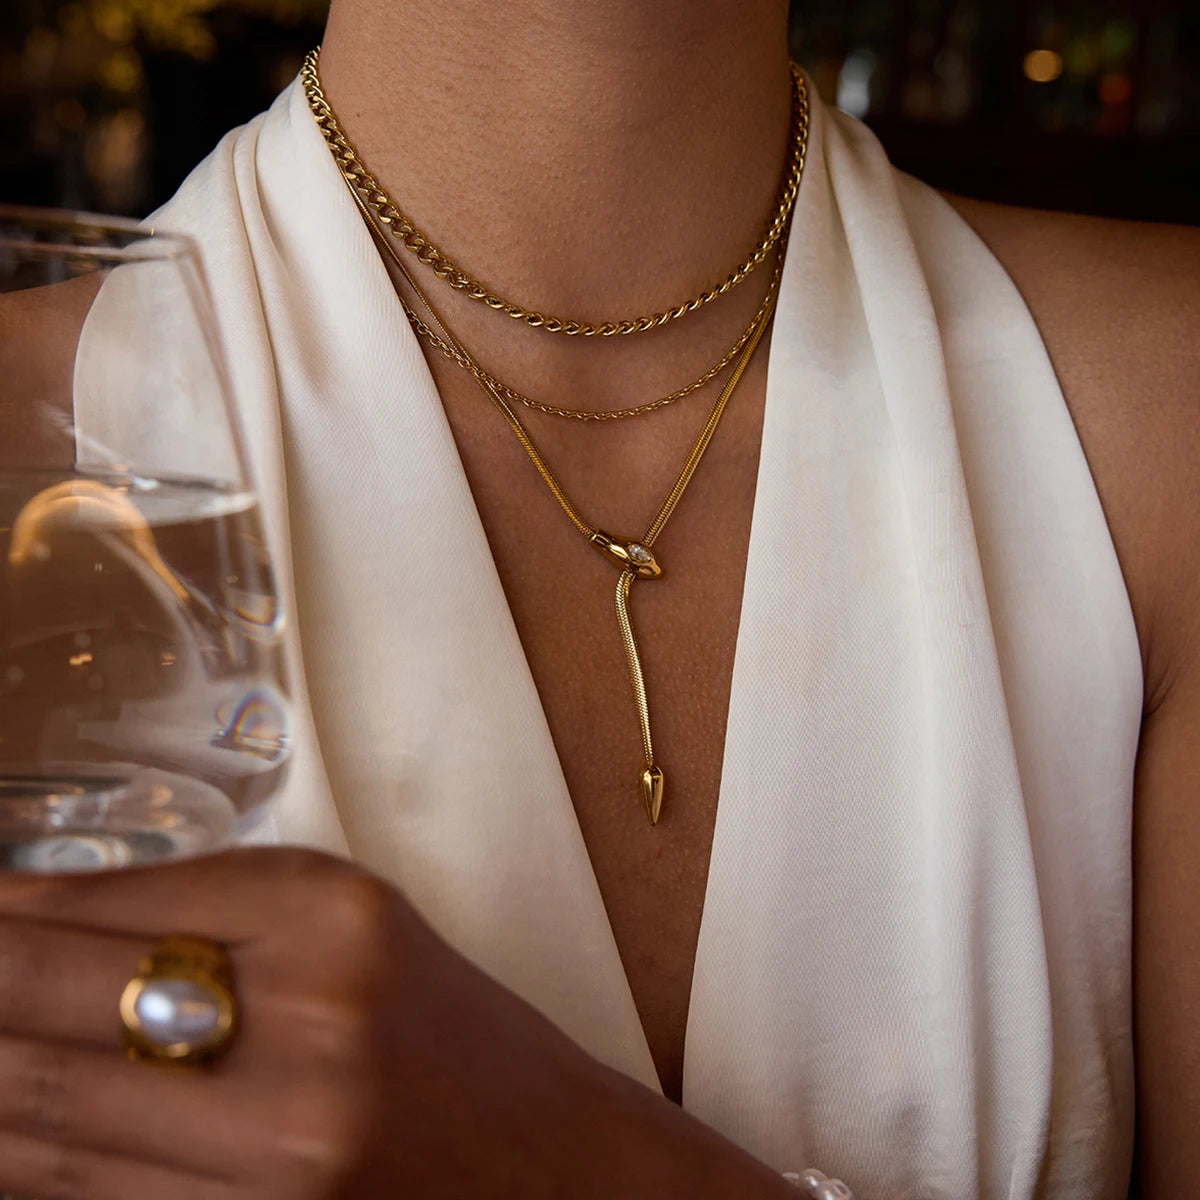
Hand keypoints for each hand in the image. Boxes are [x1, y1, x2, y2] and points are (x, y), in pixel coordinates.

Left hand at [0, 847, 794, 1198]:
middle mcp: (303, 1040)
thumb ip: (186, 900)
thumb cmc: (437, 1021)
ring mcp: (274, 1161)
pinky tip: (18, 1121)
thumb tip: (19, 914)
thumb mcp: (337, 915)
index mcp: (327, 922)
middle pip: (44, 1026)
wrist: (538, 1159)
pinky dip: (30, 1164)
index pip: (94, 916)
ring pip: (41, 1134)